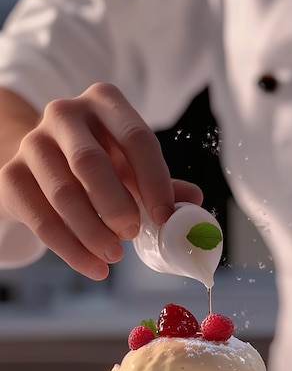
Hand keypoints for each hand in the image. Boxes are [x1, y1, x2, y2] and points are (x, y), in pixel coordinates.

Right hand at [0, 82, 201, 278]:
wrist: (41, 165)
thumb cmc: (98, 165)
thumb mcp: (130, 167)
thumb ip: (160, 183)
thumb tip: (195, 201)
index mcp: (105, 103)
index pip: (137, 138)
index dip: (154, 181)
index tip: (165, 218)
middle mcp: (64, 114)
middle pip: (90, 163)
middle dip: (116, 206)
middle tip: (132, 235)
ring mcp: (32, 143)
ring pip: (63, 195)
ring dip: (93, 233)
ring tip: (114, 256)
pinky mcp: (11, 176)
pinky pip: (41, 220)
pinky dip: (71, 250)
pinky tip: (93, 267)